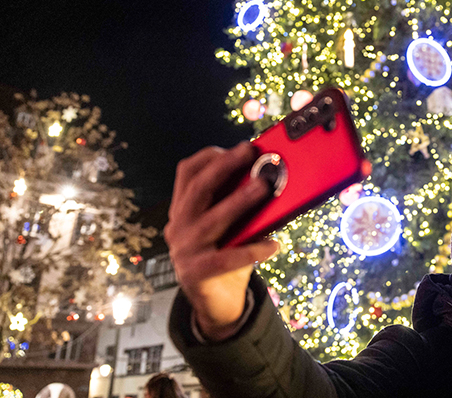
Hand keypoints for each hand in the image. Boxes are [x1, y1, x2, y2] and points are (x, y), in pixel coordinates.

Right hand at [164, 142, 278, 338]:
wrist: (214, 304)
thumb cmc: (226, 256)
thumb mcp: (229, 227)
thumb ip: (239, 205)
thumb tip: (268, 178)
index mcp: (182, 210)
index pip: (187, 173)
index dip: (212, 156)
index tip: (241, 148)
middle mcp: (178, 226)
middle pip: (198, 188)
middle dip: (225, 166)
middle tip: (251, 154)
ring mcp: (184, 250)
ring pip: (212, 219)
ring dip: (239, 200)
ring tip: (263, 188)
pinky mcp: (196, 273)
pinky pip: (227, 258)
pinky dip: (252, 250)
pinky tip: (273, 245)